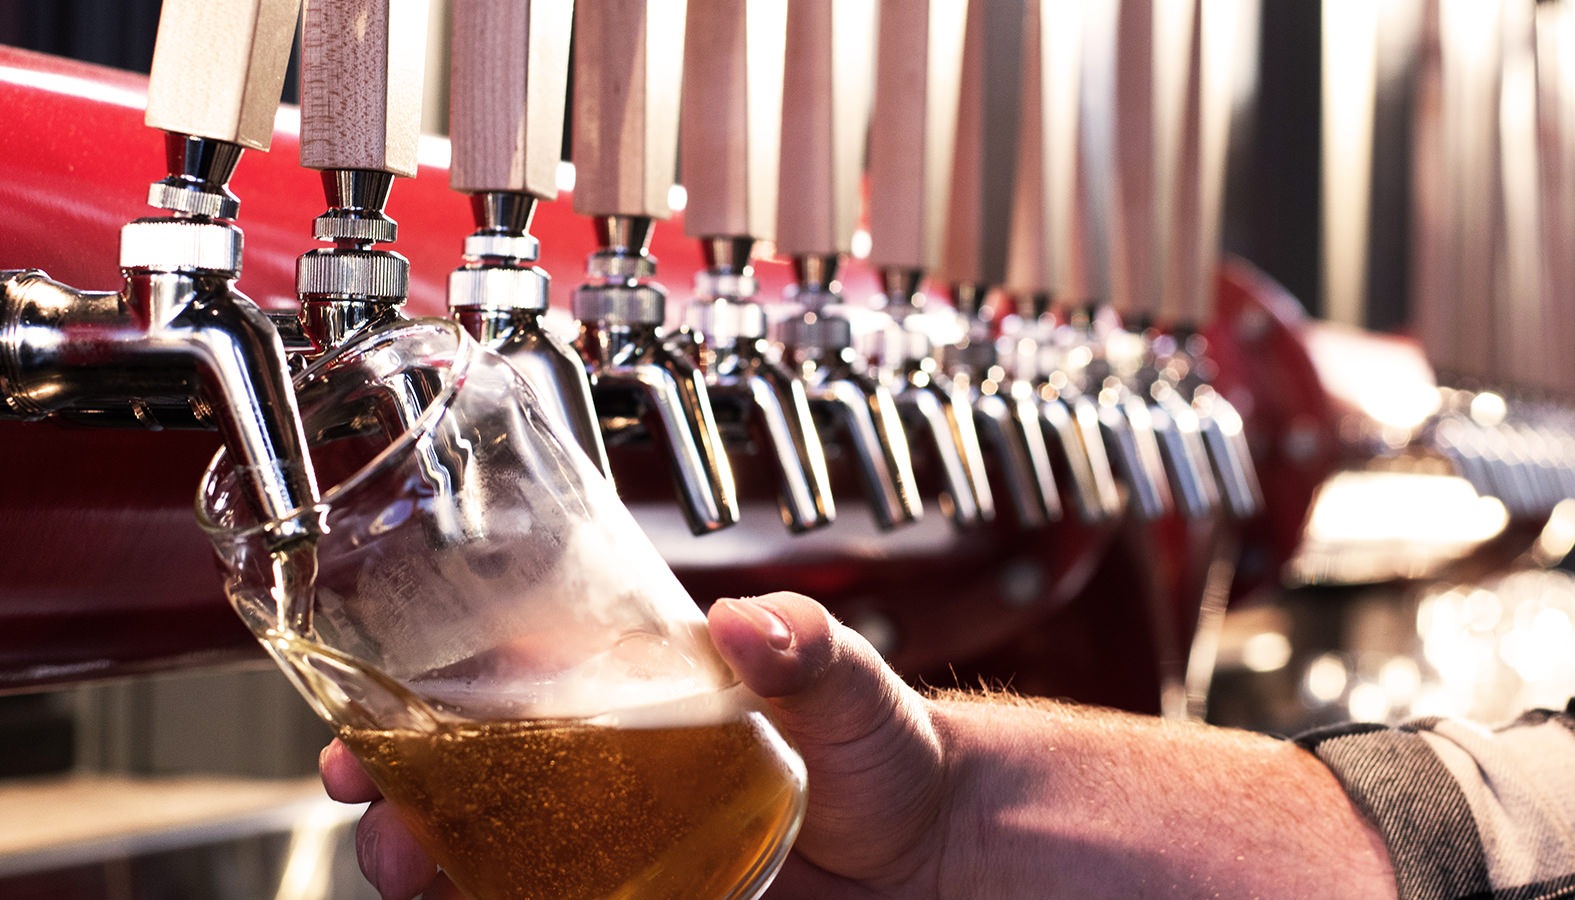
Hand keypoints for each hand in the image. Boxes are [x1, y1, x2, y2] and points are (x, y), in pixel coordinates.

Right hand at [318, 592, 951, 898]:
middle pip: (471, 789)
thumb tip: (755, 623)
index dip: (419, 711)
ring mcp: (621, 852)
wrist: (936, 853)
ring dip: (442, 876)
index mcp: (636, 697)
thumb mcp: (850, 683)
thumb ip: (808, 649)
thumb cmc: (887, 750)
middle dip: (406, 809)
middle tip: (388, 832)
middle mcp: (611, 774)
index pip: (501, 691)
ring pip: (496, 865)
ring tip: (428, 886)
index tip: (367, 737)